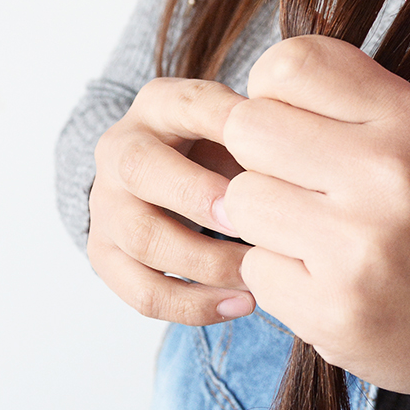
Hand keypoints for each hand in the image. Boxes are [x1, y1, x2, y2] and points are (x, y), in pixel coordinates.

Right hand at [88, 77, 256, 324]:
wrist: (166, 170)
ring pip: (144, 240)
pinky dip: (194, 305)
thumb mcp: (241, 122)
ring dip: (208, 264)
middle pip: (142, 169)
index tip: (274, 158)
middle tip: (252, 221)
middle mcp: (120, 148)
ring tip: (259, 275)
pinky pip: (142, 291)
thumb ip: (265, 129)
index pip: (191, 105)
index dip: (232, 129)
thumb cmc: (221, 143)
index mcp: (159, 103)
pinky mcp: (105, 254)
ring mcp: (106, 204)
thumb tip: (304, 154)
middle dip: (199, 197)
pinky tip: (241, 305)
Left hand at [221, 36, 409, 409]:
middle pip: (248, 126)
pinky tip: (321, 276)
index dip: (270, 88)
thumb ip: (349, 93)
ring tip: (308, 230)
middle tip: (290, 177)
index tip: (289, 116)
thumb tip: (253, 83)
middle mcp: (387, 174)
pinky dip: (278, 273)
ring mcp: (360, 246)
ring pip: (240, 199)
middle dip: (257, 153)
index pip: (292, 63)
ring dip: (263, 217)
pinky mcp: (334, 311)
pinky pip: (254, 267)